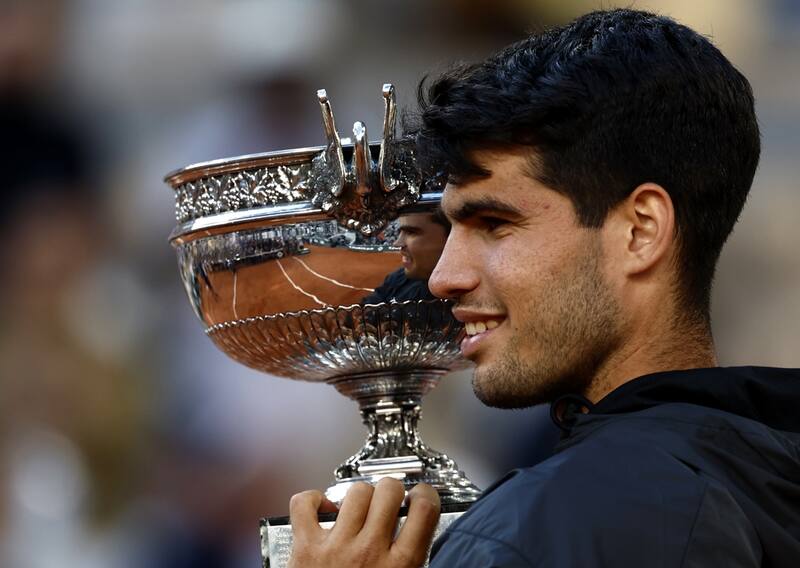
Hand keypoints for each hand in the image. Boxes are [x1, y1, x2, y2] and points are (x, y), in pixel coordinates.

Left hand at [288, 478, 440, 567]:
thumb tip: (423, 542)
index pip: (424, 509)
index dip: (426, 496)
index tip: (420, 497)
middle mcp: (369, 552)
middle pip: (389, 491)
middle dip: (392, 491)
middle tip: (389, 501)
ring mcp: (336, 546)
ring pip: (355, 492)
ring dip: (360, 496)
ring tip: (360, 509)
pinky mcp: (305, 546)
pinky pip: (305, 503)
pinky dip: (313, 499)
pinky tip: (324, 510)